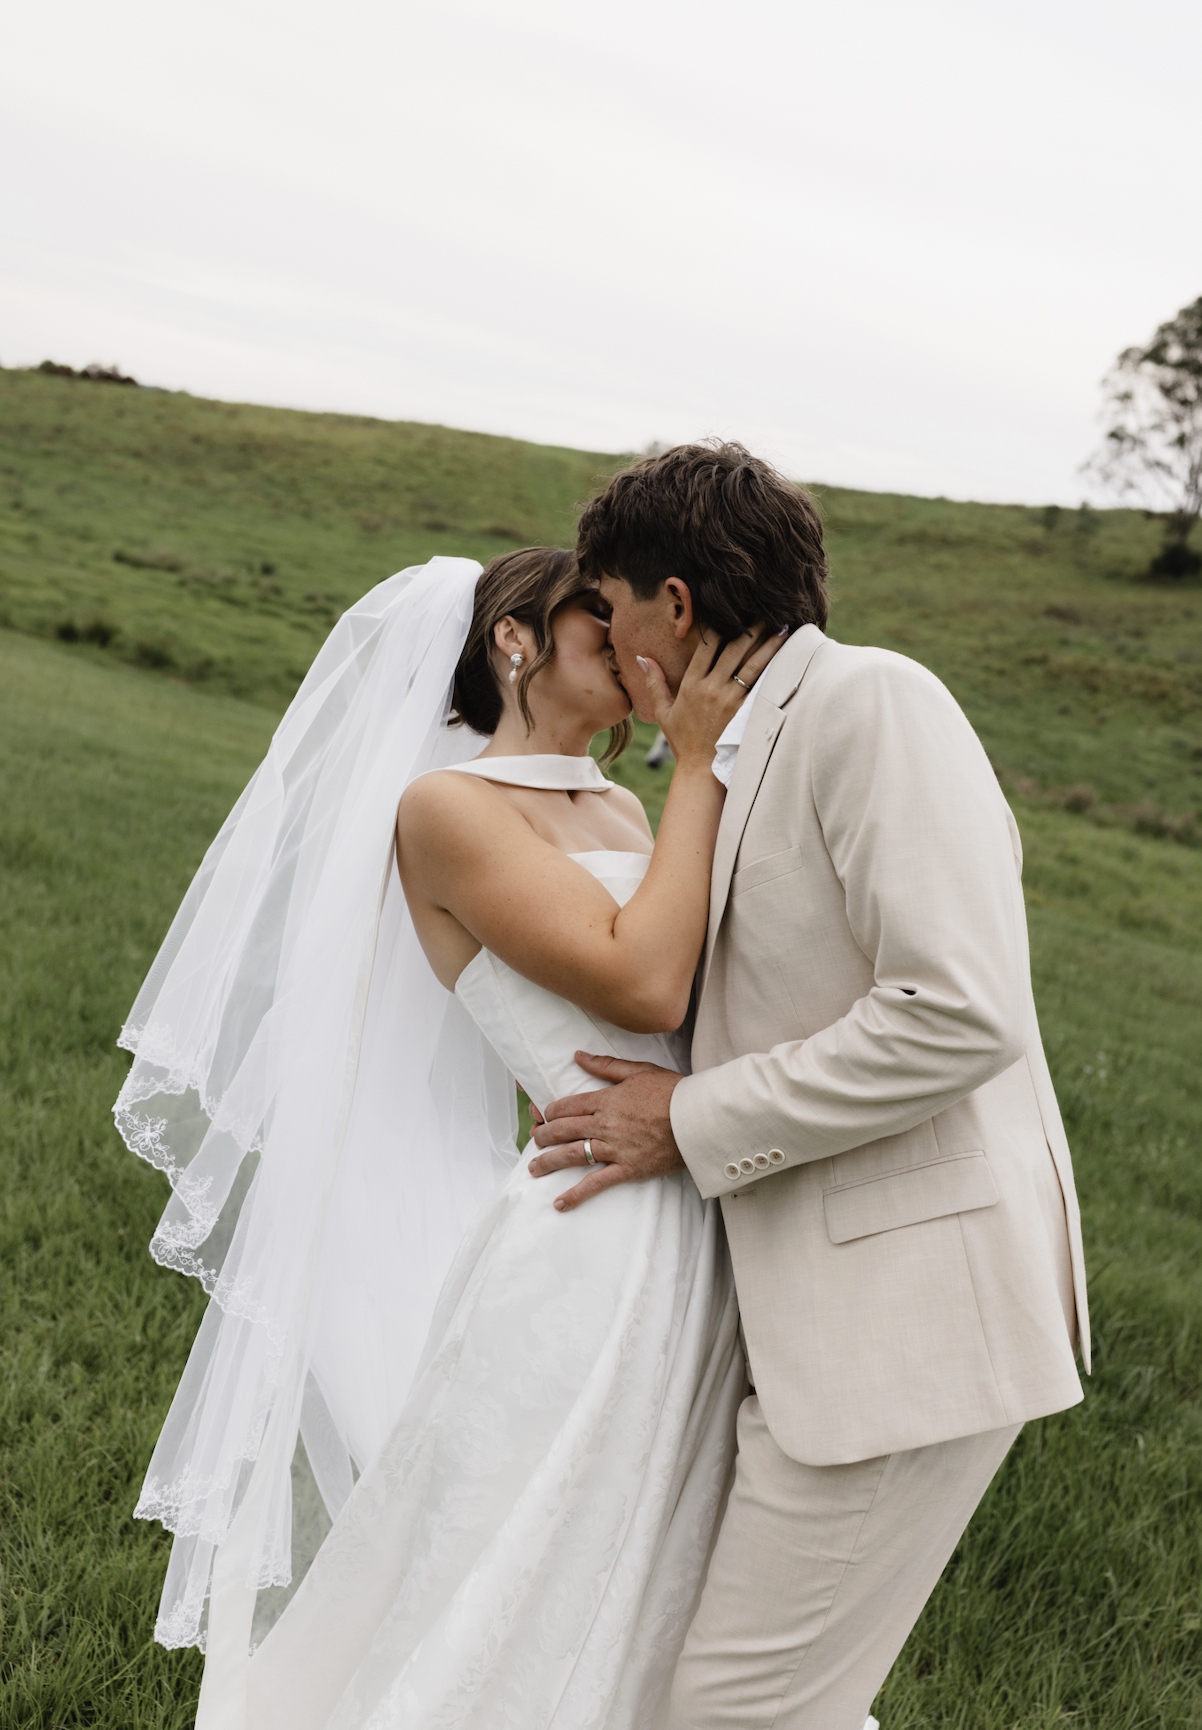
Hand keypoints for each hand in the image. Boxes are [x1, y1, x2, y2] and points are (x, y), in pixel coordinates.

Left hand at [527, 1054, 685, 1211]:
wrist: (698, 1118)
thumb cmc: (673, 1092)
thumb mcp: (639, 1071)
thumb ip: (606, 1065)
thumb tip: (578, 1056)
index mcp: (606, 1099)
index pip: (567, 1105)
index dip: (550, 1111)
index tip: (542, 1115)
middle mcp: (605, 1124)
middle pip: (564, 1130)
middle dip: (544, 1135)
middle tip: (534, 1140)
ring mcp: (615, 1148)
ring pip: (573, 1155)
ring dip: (550, 1162)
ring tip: (534, 1168)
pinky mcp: (628, 1169)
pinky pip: (596, 1184)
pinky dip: (576, 1194)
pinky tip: (559, 1203)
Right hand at [639, 623, 785, 771]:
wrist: (701, 769)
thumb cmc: (682, 740)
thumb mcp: (662, 711)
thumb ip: (653, 682)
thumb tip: (642, 657)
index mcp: (691, 684)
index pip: (707, 646)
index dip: (719, 626)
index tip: (730, 612)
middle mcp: (711, 688)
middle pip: (734, 649)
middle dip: (750, 628)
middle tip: (763, 612)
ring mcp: (730, 700)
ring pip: (752, 664)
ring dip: (768, 644)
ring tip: (782, 627)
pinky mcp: (745, 712)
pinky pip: (761, 685)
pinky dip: (773, 670)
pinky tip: (786, 657)